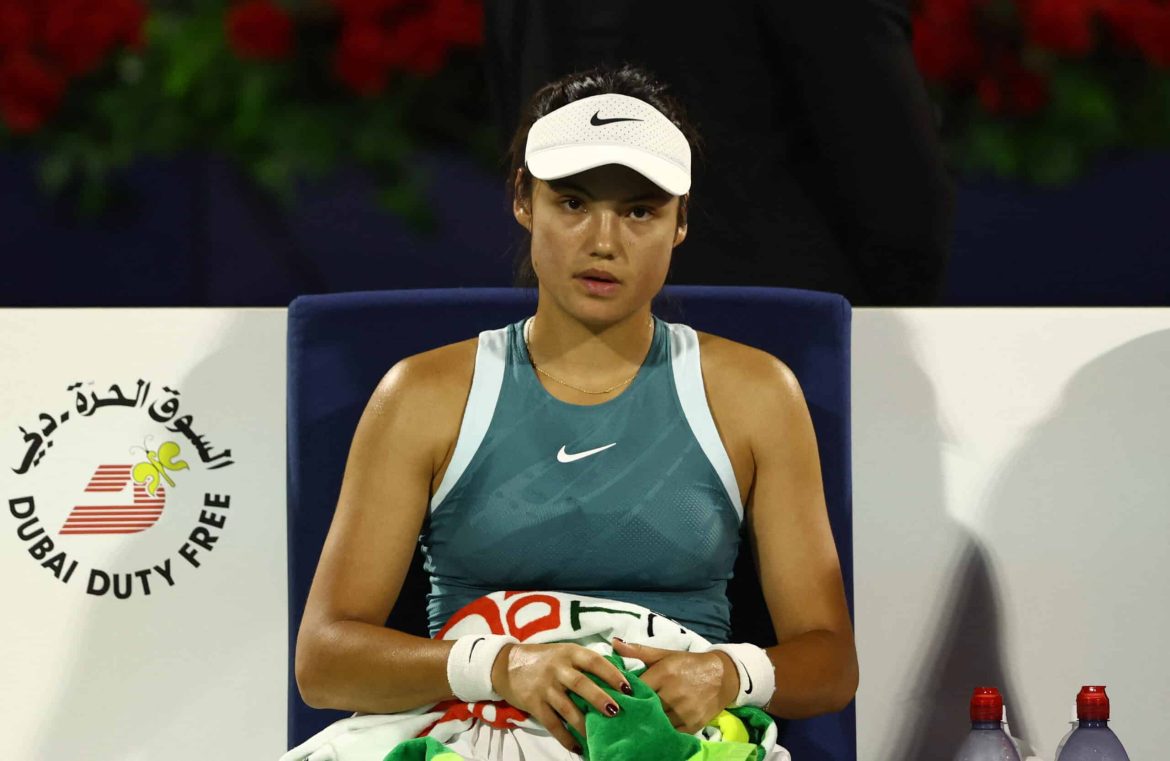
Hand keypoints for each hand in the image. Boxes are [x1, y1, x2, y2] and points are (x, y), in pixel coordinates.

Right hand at [490, 642, 630, 752]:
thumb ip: (584, 662)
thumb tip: (615, 677)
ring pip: (567, 707)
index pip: (594, 661)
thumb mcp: (563, 652)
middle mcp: (557, 669)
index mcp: (569, 653)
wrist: (505, 664)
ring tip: (598, 735)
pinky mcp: (533, 704)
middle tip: (616, 711)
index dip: (612, 674)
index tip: (628, 688)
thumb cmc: (543, 659)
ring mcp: (544, 687)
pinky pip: (552, 724)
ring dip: (584, 723)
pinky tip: (577, 747)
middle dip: (599, 698)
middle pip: (581, 684)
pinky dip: (565, 737)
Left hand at [611, 638, 738, 733]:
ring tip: (639, 721)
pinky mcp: (693, 725)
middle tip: (624, 712)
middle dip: (636, 710)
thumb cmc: (689, 664)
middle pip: (646, 707)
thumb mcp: (665, 655)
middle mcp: (674, 694)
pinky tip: (655, 729)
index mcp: (664, 674)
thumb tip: (613, 643)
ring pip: (657, 722)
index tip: (617, 697)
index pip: (637, 689)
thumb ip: (639, 651)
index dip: (626, 694)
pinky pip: (671, 733)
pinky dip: (663, 732)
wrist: (723, 676)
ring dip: (648, 722)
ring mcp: (684, 711)